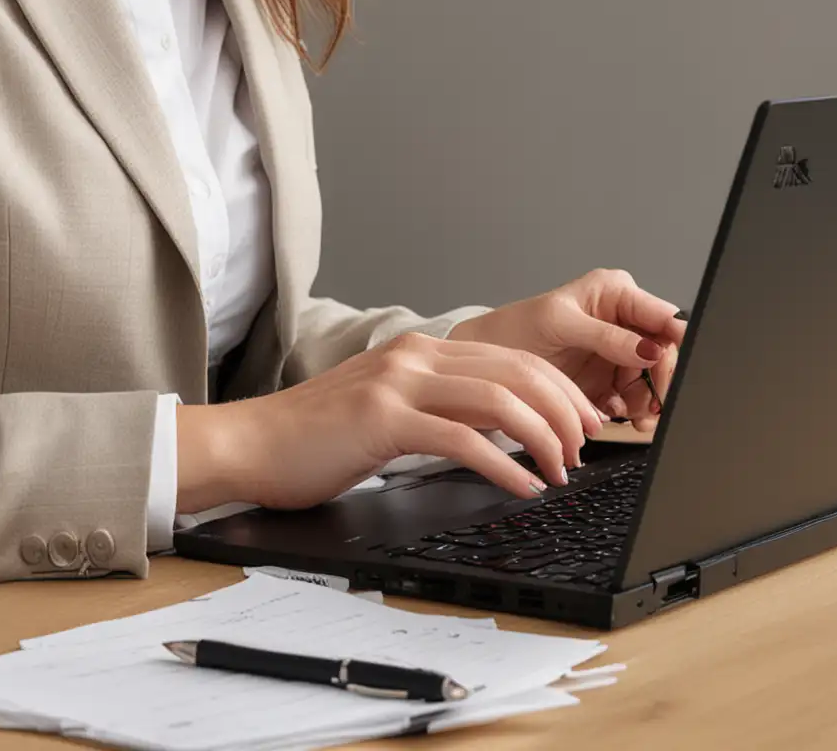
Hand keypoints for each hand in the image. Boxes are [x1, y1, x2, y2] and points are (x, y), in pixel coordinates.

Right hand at [176, 330, 611, 512]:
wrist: (251, 443)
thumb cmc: (314, 436)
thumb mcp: (389, 408)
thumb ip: (440, 406)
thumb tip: (503, 429)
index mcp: (420, 349)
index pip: (513, 357)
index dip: (560, 389)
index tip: (585, 422)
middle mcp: (414, 355)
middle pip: (517, 371)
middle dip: (565, 411)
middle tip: (585, 449)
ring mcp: (397, 383)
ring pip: (498, 399)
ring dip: (543, 439)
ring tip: (559, 471)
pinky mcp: (383, 418)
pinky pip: (462, 438)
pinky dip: (503, 466)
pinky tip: (521, 487)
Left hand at [446, 268, 686, 435]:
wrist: (491, 366)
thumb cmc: (516, 329)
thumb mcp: (561, 324)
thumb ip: (607, 336)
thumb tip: (650, 348)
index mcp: (615, 293)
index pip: (662, 316)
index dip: (674, 343)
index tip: (669, 368)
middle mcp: (623, 320)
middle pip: (665, 352)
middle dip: (660, 380)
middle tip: (651, 405)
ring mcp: (619, 352)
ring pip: (654, 379)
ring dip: (646, 401)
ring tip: (627, 412)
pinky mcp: (611, 380)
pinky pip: (635, 398)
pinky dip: (630, 410)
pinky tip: (611, 410)